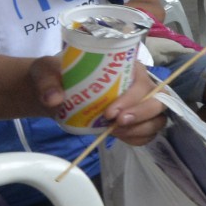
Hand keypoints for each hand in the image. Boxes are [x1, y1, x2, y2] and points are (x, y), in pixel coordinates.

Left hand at [30, 61, 164, 143]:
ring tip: (115, 133)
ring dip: (141, 129)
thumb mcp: (47, 70)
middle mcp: (139, 84)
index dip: (132, 98)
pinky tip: (119, 138)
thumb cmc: (56, 75)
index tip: (109, 113)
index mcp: (126, 66)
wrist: (53, 91)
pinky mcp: (135, 120)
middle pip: (159, 100)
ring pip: (158, 118)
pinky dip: (138, 138)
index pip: (142, 81)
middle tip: (116, 124)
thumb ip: (48, 81)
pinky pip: (148, 132)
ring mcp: (140, 103)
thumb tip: (54, 99)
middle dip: (142, 114)